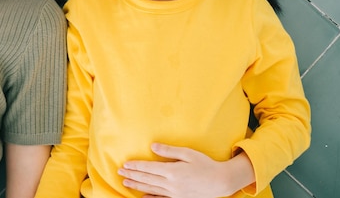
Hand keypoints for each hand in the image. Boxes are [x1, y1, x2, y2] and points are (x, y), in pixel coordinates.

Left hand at [118, 143, 248, 197]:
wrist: (220, 182)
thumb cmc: (205, 164)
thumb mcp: (188, 153)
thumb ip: (169, 151)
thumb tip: (152, 147)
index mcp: (172, 171)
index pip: (148, 168)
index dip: (136, 166)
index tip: (125, 164)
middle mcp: (171, 184)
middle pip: (147, 179)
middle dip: (132, 175)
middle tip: (119, 173)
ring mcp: (174, 193)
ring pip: (151, 189)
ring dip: (137, 186)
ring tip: (125, 183)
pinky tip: (142, 196)